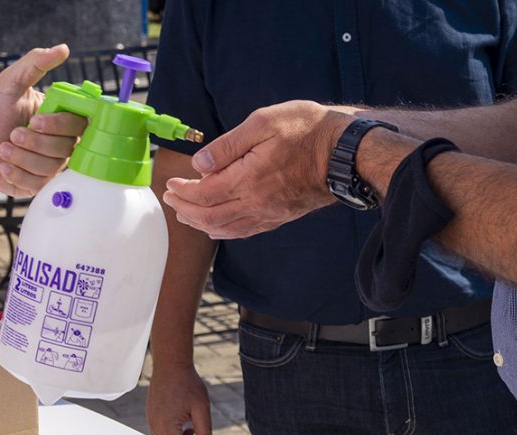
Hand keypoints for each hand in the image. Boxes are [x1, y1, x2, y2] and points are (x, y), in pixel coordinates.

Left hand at [0, 44, 86, 195]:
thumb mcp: (10, 83)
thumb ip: (35, 63)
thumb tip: (62, 48)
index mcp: (60, 119)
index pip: (79, 124)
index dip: (60, 125)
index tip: (36, 120)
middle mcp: (60, 144)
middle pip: (66, 148)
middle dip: (34, 141)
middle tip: (12, 133)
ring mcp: (50, 166)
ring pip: (50, 167)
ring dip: (20, 157)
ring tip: (2, 147)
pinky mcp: (37, 185)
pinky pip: (36, 184)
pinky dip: (15, 173)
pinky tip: (2, 164)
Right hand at [147, 364, 213, 434]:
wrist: (170, 364)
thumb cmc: (187, 382)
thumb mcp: (201, 409)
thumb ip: (205, 434)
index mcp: (167, 427)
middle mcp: (155, 427)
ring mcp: (151, 422)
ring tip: (192, 430)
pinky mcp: (151, 417)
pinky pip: (160, 434)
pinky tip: (183, 424)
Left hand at [162, 100, 353, 238]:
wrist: (345, 153)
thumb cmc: (308, 130)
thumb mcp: (263, 122)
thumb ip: (227, 145)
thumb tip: (200, 164)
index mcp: (249, 179)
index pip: (204, 194)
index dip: (183, 192)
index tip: (171, 184)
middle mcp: (257, 203)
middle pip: (209, 217)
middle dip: (185, 209)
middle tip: (171, 199)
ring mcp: (270, 213)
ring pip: (226, 228)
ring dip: (200, 223)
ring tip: (185, 214)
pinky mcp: (280, 216)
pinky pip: (244, 231)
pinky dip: (223, 230)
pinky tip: (216, 226)